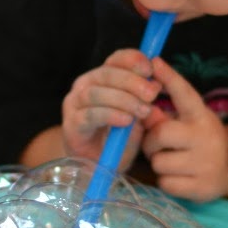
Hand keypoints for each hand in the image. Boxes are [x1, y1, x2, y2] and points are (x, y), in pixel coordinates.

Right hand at [61, 48, 161, 167]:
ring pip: (96, 92)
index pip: (115, 59)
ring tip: (142, 111)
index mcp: (103, 78)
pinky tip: (126, 120)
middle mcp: (85, 85)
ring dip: (123, 99)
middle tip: (152, 93)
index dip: (132, 60)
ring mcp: (75, 104)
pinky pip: (90, 115)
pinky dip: (110, 115)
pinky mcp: (71, 125)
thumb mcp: (138, 118)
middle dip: (131, 81)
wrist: (97, 168)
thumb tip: (156, 85)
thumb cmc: (118, 139)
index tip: (150, 68)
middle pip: (106, 73)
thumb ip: (145, 101)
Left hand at [141, 57, 227, 201]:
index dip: (169, 77)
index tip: (154, 62)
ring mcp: (207, 164)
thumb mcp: (186, 123)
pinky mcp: (203, 188)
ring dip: (158, 163)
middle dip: (151, 141)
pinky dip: (166, 181)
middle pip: (161, 133)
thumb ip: (163, 116)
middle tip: (158, 145)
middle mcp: (207, 137)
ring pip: (159, 162)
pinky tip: (179, 177)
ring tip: (172, 161)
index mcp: (202, 116)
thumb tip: (143, 112)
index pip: (185, 93)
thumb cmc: (198, 140)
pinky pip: (166, 184)